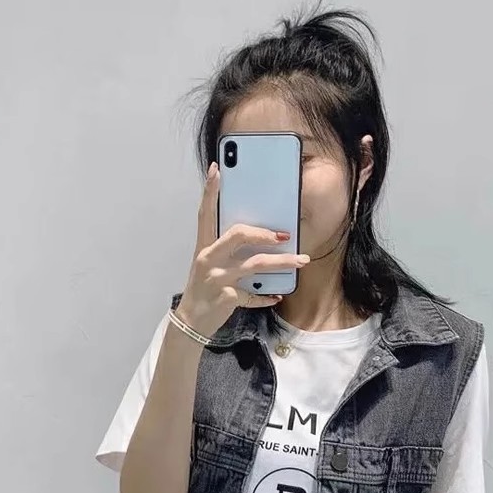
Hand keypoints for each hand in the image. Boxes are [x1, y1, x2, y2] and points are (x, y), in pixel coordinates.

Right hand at [176, 162, 309, 336]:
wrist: (190, 323)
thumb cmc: (203, 291)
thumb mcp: (208, 267)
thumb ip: (225, 252)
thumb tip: (256, 239)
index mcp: (203, 247)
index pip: (205, 214)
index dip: (211, 192)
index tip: (217, 170)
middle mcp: (209, 259)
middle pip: (238, 235)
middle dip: (264, 233)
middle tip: (284, 235)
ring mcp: (218, 279)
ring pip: (256, 264)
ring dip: (283, 262)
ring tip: (301, 260)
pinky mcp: (227, 298)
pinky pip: (255, 294)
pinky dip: (268, 296)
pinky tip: (278, 295)